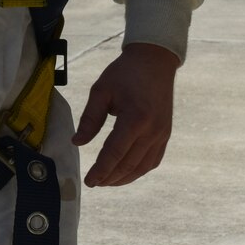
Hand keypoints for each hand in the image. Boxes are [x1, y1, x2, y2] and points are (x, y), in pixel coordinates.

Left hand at [72, 42, 178, 186]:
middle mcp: (152, 131)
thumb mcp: (101, 90)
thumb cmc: (125, 73)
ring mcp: (162, 135)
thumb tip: (77, 142)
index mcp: (135, 119)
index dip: (101, 170)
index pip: (114, 153)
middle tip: (94, 183)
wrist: (154, 62)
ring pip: (142, 167)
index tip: (89, 181)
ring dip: (124, 178)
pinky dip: (138, 171)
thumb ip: (90, 118)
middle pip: (129, 164)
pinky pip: (153, 160)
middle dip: (110, 178)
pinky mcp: (166, 135)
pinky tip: (125, 173)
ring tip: (107, 181)